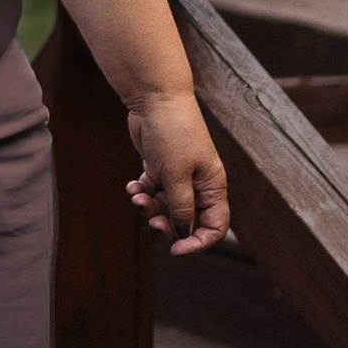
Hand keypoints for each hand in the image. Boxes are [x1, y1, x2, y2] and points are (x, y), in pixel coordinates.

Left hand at [127, 92, 231, 254]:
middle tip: (150, 219)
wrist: (154, 98)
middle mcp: (198, 184)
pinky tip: (131, 186)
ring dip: (148, 208)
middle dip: (166, 225)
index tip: (175, 248)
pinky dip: (140, 193)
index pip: (215, 226)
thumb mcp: (177, 176)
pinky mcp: (159, 167)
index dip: (198, 242)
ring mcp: (178, 175)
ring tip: (136, 196)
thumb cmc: (173, 134)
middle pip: (186, 221)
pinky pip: (151, 191)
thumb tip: (183, 233)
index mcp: (212, 187)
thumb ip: (181, 208)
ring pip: (165, 207)